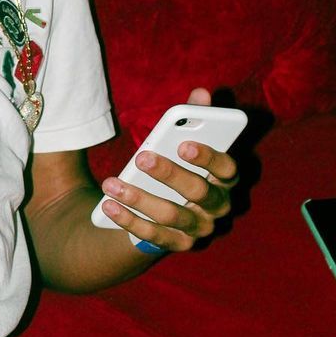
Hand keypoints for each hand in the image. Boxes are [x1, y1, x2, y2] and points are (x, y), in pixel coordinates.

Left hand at [99, 88, 239, 252]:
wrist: (163, 210)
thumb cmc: (176, 167)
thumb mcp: (181, 143)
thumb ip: (194, 118)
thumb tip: (202, 92)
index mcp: (225, 178)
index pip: (228, 168)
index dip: (209, 157)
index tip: (183, 144)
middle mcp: (219, 206)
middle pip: (199, 192)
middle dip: (168, 173)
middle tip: (141, 157)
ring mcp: (199, 228)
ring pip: (172, 215)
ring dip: (139, 198)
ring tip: (110, 183)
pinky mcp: (177, 244)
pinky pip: (153, 236)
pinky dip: (129, 220)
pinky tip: (108, 206)